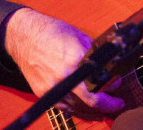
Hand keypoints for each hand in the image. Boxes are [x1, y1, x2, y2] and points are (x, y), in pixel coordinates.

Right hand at [4, 8, 123, 119]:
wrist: (25, 37)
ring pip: (77, 108)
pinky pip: (63, 107)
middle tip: (116, 104)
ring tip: (103, 108)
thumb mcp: (79, 38)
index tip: (117, 85)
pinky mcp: (43, 93)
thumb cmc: (51, 33)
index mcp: (75, 60)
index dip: (112, 87)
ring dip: (92, 111)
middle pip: (90, 101)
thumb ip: (93, 54)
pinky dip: (75, 109)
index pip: (100, 82)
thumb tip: (108, 64)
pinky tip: (84, 108)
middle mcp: (64, 76)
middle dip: (107, 105)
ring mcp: (52, 87)